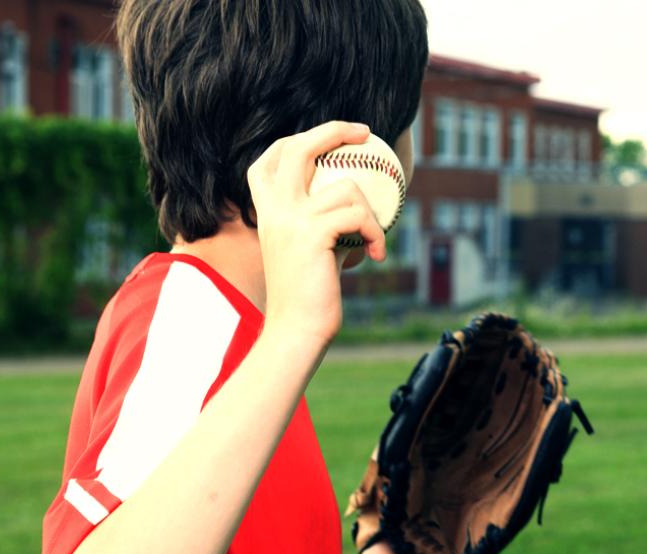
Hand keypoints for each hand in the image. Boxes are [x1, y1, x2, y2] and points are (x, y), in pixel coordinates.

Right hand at [246, 121, 387, 347]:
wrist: (297, 330)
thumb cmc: (311, 295)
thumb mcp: (315, 248)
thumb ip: (326, 221)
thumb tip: (360, 203)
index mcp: (268, 211)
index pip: (270, 160)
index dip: (298, 139)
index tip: (335, 136)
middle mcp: (274, 209)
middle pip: (298, 148)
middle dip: (333, 130)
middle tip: (366, 132)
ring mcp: (290, 219)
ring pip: (347, 188)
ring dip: (371, 214)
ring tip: (374, 241)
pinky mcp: (311, 233)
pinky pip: (359, 215)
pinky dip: (375, 233)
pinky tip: (377, 255)